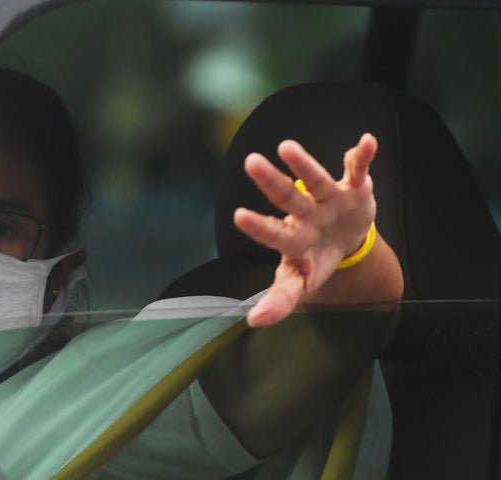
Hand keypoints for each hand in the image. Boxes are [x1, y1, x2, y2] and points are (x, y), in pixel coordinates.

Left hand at [234, 133, 377, 326]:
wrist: (343, 240)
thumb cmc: (314, 258)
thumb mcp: (300, 280)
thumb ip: (281, 299)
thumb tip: (254, 322)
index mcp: (293, 238)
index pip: (274, 233)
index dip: (260, 227)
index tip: (238, 216)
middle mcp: (306, 214)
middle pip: (287, 197)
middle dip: (271, 182)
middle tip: (250, 162)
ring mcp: (329, 199)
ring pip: (316, 179)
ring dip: (304, 164)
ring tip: (287, 147)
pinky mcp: (354, 188)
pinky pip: (357, 170)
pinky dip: (362, 157)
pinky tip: (365, 143)